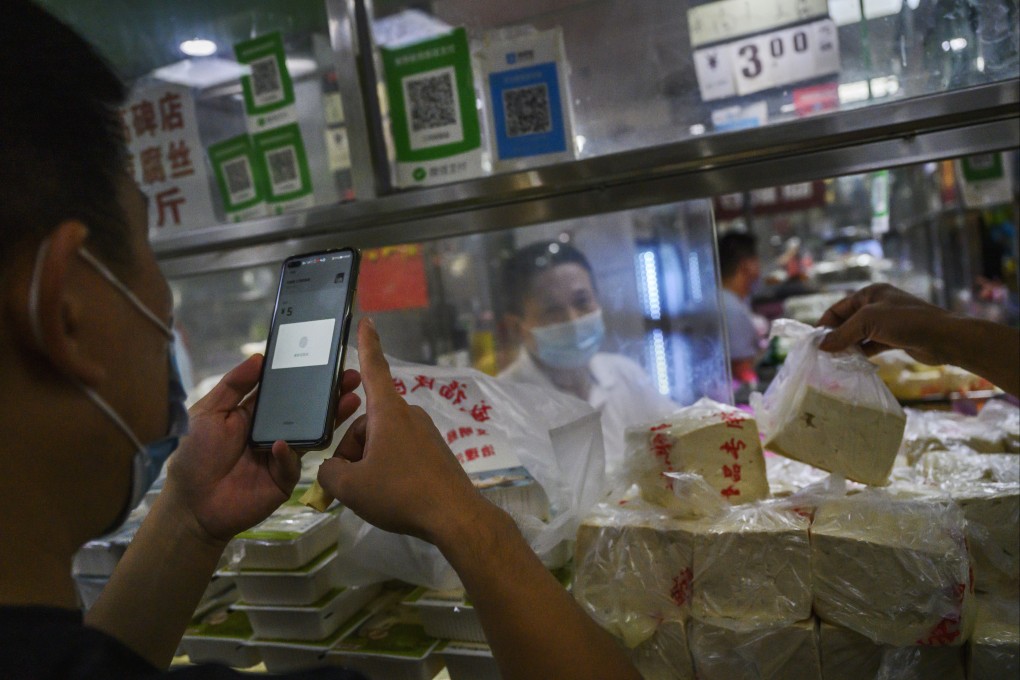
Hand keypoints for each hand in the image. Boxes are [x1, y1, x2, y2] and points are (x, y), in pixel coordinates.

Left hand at [163, 355, 361, 543]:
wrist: (191, 505)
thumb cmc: (194, 455)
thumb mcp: (208, 412)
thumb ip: (234, 385)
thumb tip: (259, 357)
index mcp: (255, 412)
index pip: (285, 389)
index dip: (303, 374)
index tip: (325, 358)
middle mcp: (274, 430)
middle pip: (305, 409)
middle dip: (328, 392)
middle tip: (349, 377)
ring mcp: (282, 454)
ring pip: (310, 432)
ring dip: (329, 417)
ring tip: (349, 400)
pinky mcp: (284, 478)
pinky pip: (293, 462)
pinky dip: (288, 454)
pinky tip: (282, 446)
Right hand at [317, 319, 483, 544]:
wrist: (454, 516)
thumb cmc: (400, 493)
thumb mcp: (350, 486)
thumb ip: (328, 472)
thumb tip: (331, 469)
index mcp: (388, 412)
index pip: (374, 369)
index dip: (367, 345)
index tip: (369, 321)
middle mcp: (409, 415)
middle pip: (366, 423)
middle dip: (351, 449)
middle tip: (348, 484)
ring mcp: (425, 433)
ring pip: (382, 440)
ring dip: (368, 462)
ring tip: (370, 494)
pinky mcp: (435, 452)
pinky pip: (400, 453)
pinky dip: (387, 470)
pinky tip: (391, 496)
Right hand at [817, 284, 950, 364]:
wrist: (944, 338)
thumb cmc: (907, 321)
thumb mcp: (869, 321)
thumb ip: (844, 333)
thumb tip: (822, 346)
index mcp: (870, 293)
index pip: (839, 308)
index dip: (825, 323)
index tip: (815, 341)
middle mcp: (878, 305)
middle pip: (848, 321)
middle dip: (836, 336)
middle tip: (823, 353)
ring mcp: (887, 323)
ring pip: (859, 335)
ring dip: (848, 346)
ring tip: (835, 361)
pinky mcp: (894, 339)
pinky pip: (871, 345)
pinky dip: (861, 353)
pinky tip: (852, 362)